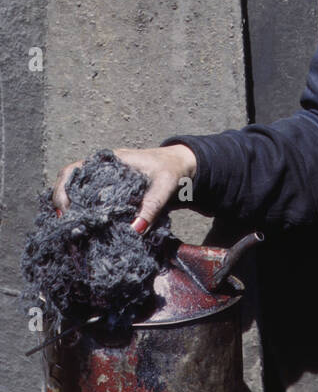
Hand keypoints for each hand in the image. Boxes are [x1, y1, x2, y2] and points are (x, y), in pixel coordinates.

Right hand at [52, 145, 198, 231]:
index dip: (63, 189)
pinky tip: (86, 230)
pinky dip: (85, 214)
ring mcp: (105, 180)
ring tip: (73, 231)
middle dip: (62, 203)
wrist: (182, 167)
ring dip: (72, 210)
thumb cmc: (172, 170)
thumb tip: (134, 231)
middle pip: (69, 182)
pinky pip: (90, 201)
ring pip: (77, 193)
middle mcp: (103, 169)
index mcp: (111, 161)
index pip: (75, 169)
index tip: (65, 210)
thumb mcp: (164, 186)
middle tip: (66, 226)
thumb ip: (151, 206)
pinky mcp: (111, 193)